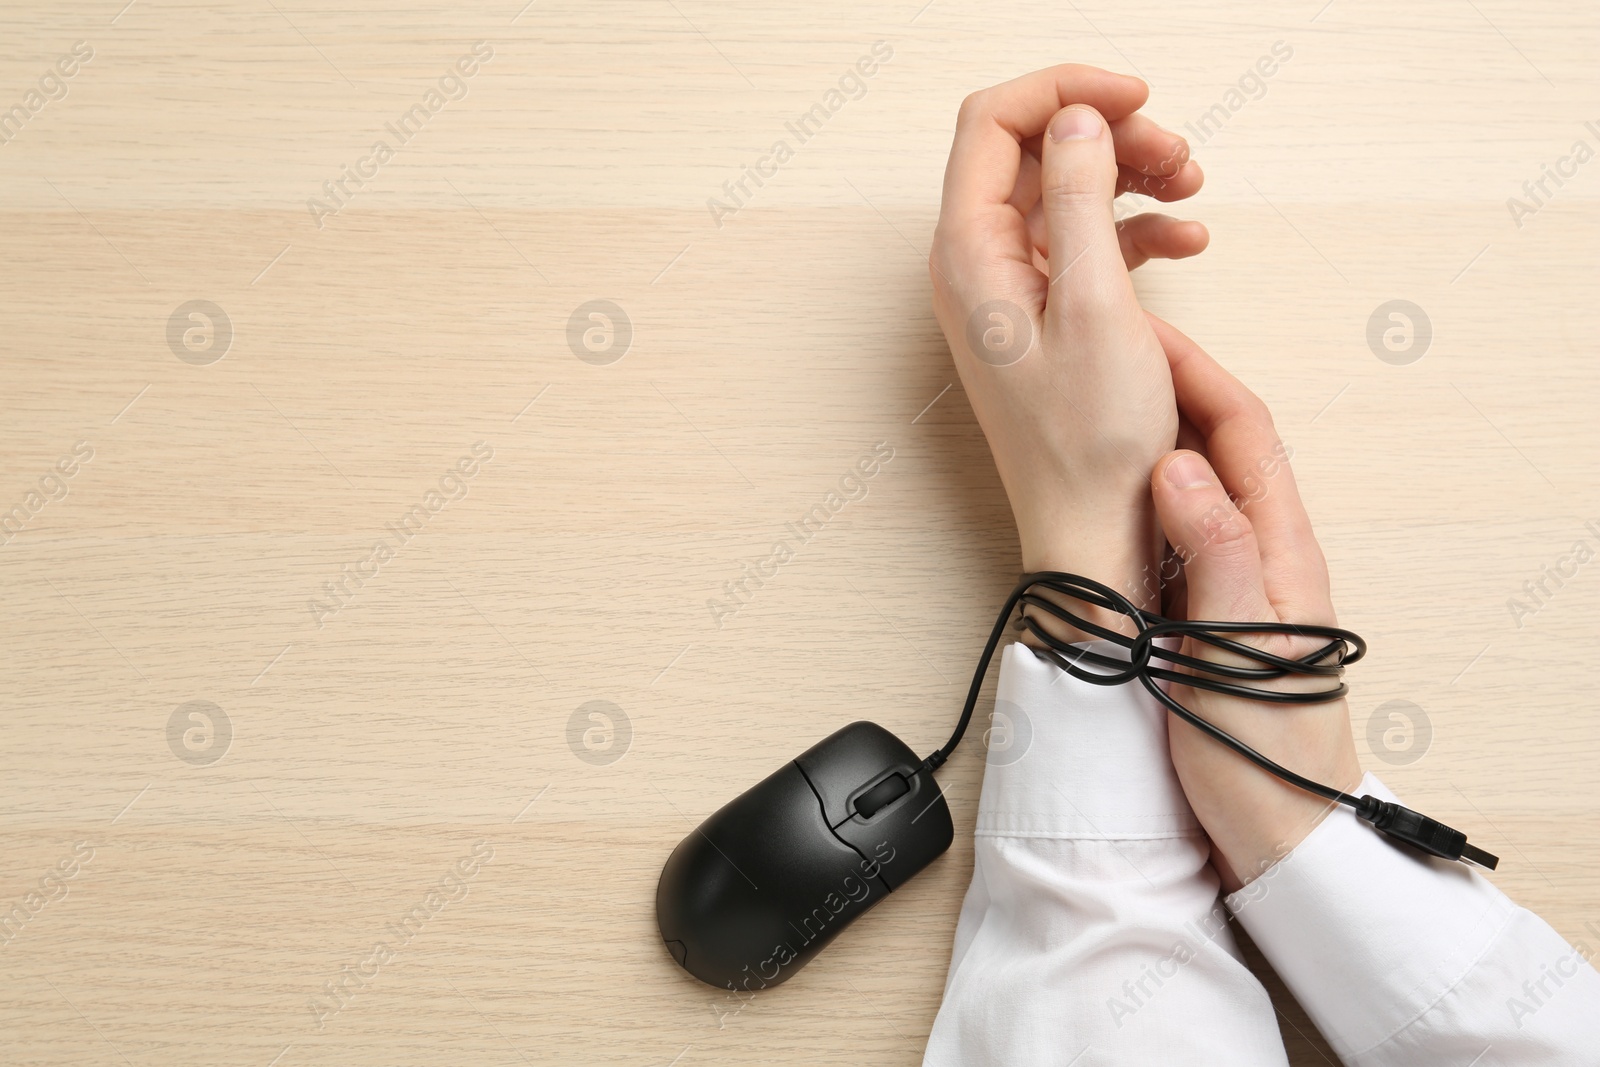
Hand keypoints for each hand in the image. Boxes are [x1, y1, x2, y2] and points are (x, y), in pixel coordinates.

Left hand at [929, 65, 1207, 598]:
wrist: (1093, 534)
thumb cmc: (1089, 444)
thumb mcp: (1096, 305)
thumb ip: (1079, 199)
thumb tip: (1074, 120)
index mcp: (969, 255)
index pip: (993, 122)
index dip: (1064, 91)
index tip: (1137, 96)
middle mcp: (977, 266)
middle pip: (1032, 151)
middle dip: (1108, 134)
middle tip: (1179, 153)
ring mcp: (1010, 293)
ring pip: (1063, 193)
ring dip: (1129, 176)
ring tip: (1192, 188)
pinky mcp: (1045, 319)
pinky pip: (1086, 245)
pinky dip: (1136, 230)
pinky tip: (1187, 241)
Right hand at [1146, 314, 1362, 890]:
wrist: (1280, 835)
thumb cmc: (1267, 752)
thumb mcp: (1238, 646)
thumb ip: (1214, 550)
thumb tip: (1174, 463)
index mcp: (1279, 546)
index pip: (1241, 430)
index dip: (1194, 373)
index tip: (1139, 337)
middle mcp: (1259, 550)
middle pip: (1217, 443)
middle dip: (1167, 388)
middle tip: (1106, 356)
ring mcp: (1230, 579)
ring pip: (1189, 484)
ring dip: (1147, 437)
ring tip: (1094, 405)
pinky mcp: (1202, 610)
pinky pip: (1170, 531)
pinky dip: (1136, 497)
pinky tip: (1100, 497)